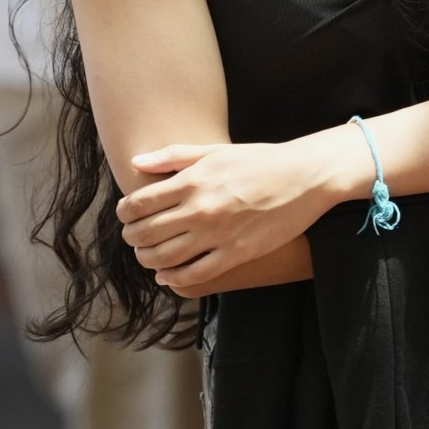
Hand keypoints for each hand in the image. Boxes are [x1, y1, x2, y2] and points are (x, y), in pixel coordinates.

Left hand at [118, 137, 335, 293]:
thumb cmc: (258, 161)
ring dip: (147, 260)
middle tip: (132, 238)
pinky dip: (174, 278)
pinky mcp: (236, 254)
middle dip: (132, 238)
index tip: (125, 215)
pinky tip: (166, 276)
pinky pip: (195, 274)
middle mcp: (199, 209)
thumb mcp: (214, 151)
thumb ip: (173, 157)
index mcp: (191, 181)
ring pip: (165, 257)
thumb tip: (135, 162)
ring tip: (146, 256)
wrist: (304, 177)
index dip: (124, 213)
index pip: (139, 203)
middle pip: (146, 232)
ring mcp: (217, 234)